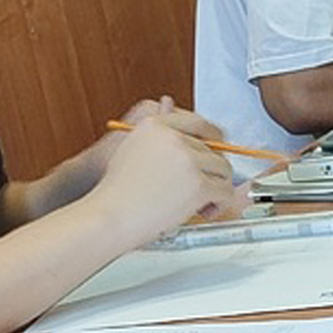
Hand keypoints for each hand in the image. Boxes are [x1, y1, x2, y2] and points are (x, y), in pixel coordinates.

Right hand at [89, 118, 233, 248]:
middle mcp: (174, 138)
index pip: (198, 122)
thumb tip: (174, 114)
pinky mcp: (198, 185)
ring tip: (201, 204)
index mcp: (155, 125)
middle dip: (211, 172)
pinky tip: (205, 211)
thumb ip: (158, 136)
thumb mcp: (131, 151)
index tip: (217, 149)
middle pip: (214, 150)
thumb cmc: (115, 194)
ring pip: (223, 170)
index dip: (213, 137)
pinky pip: (224, 191)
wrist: (107, 218)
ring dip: (217, 189)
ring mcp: (188, 161)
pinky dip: (220, 204)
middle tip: (201, 189)